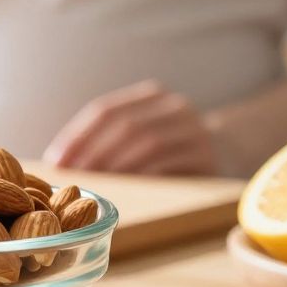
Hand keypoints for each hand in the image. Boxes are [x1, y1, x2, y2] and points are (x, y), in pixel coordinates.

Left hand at [42, 80, 220, 175]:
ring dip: (116, 167)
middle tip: (73, 177)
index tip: (55, 160)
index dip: (77, 135)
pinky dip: (143, 177)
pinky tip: (125, 190)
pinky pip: (170, 166)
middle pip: (125, 126)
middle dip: (93, 153)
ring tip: (95, 185)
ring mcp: (195, 131)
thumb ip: (108, 139)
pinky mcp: (208, 158)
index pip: (105, 110)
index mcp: (151, 96)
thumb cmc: (169, 148)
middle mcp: (175, 107)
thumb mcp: (142, 133)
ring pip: (148, 144)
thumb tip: (58, 162)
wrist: (230, 151)